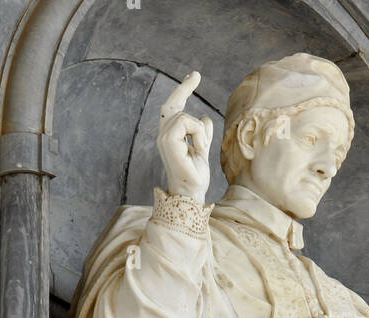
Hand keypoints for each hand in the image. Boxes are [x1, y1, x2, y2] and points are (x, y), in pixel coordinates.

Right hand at [157, 71, 212, 202]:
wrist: (193, 192)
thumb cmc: (196, 176)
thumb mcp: (202, 149)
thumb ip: (203, 135)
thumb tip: (204, 117)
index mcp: (171, 136)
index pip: (174, 108)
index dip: (182, 91)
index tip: (193, 77)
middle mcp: (164, 135)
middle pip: (171, 104)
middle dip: (184, 87)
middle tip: (196, 74)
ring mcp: (164, 138)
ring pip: (185, 116)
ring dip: (199, 131)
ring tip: (200, 148)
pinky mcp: (168, 141)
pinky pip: (187, 123)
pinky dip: (197, 134)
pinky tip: (197, 149)